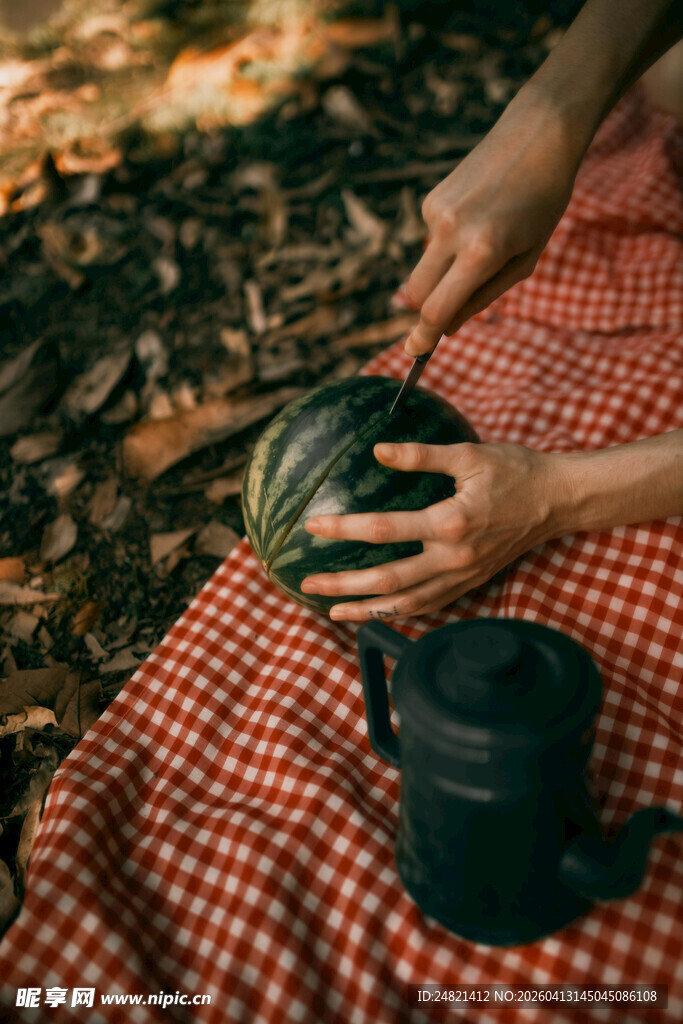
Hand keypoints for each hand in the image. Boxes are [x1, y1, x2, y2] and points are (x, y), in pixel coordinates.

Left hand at [302, 440, 557, 620]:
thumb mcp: (468, 455)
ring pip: (407, 604)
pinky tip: (376, 610)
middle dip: (344, 586)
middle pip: (388, 581)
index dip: (344, 528)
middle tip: (308, 585)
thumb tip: (378, 450)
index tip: (313, 526)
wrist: (558, 501)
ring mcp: (463, 576)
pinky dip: (399, 612)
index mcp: (451, 523)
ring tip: (333, 612)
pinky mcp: (470, 583)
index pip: (384, 529)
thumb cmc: (516, 471)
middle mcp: (454, 558)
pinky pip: (429, 605)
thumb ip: (420, 455)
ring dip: (367, 610)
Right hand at [402, 89, 582, 356]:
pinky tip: (477, 215)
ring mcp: (435, 213)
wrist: (538, 134)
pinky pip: (432, 239)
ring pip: (424, 267)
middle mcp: (451, 232)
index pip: (438, 309)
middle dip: (429, 310)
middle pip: (418, 294)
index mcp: (482, 251)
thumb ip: (483, 297)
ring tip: (485, 238)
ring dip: (444, 271)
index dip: (425, 336)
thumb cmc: (542, 203)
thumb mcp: (526, 259)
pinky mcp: (430, 200)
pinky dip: (449, 241)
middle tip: (445, 318)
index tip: (415, 353)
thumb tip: (448, 327)